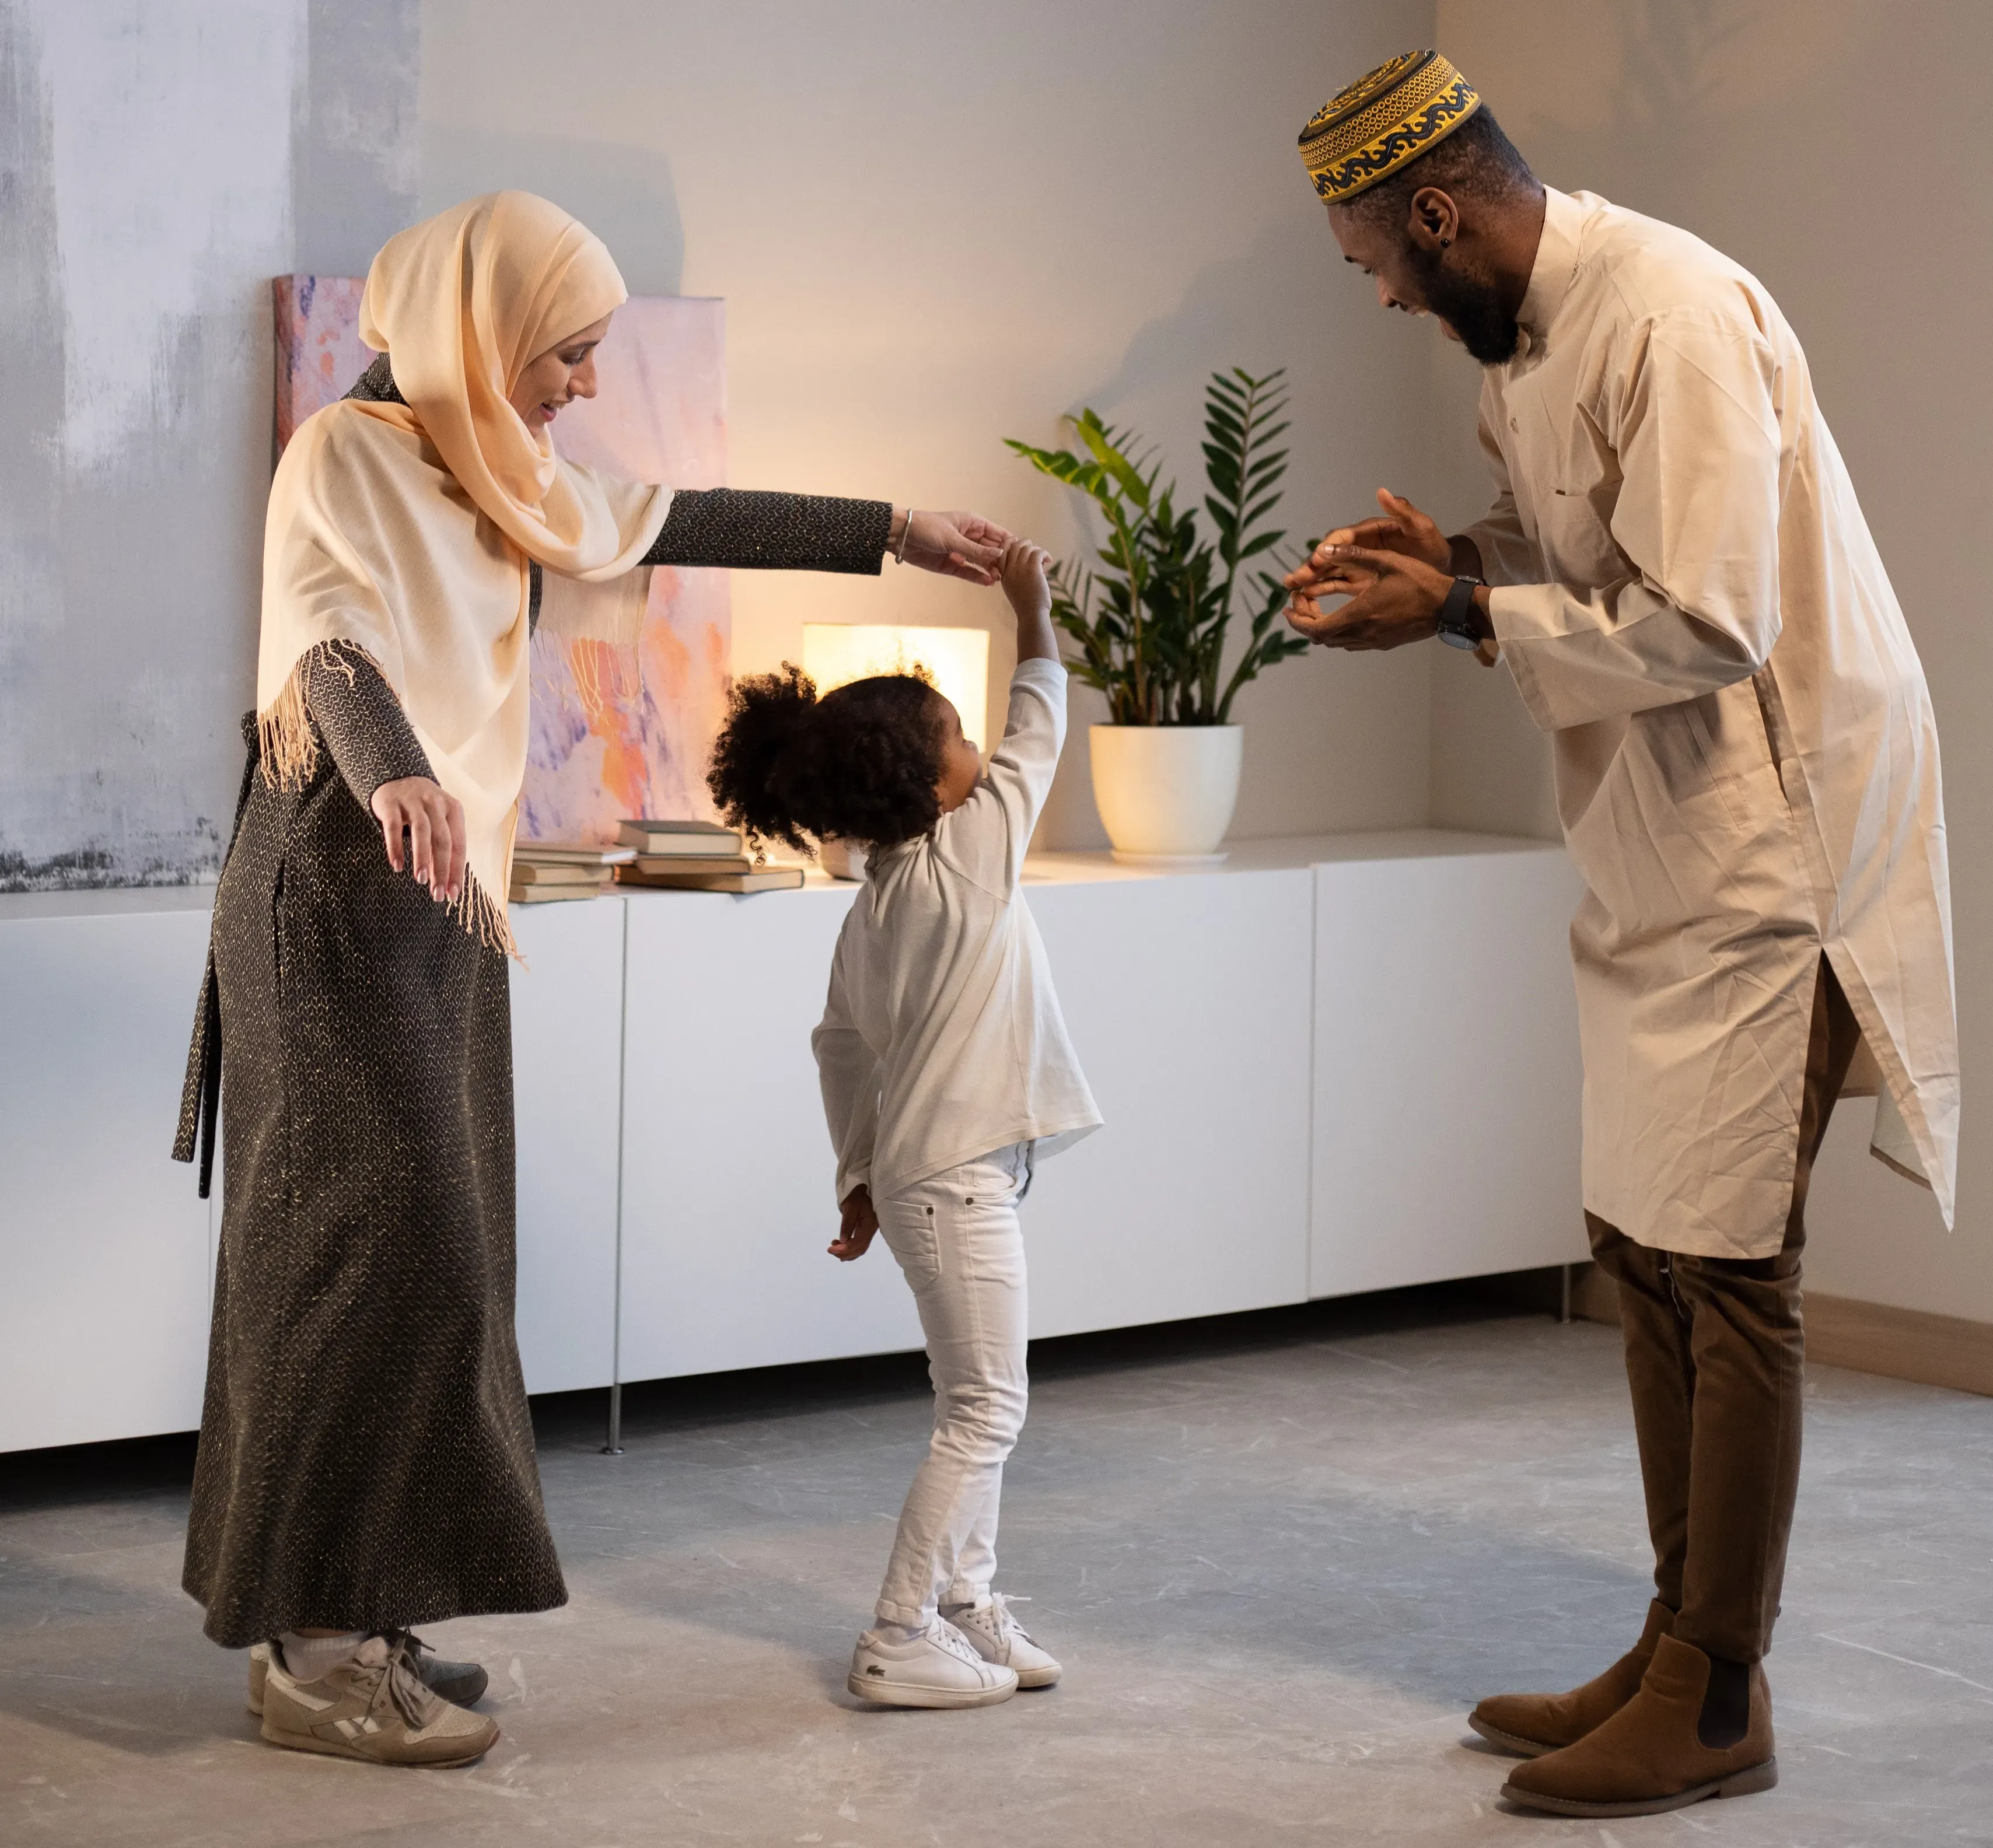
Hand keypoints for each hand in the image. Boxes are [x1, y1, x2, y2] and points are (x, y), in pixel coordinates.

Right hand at [369, 776, 466, 902]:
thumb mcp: (439, 821)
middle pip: (443, 840)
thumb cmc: (423, 809)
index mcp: (454, 810)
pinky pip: (393, 827)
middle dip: (441, 870)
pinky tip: (397, 866)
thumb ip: (443, 847)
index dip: (457, 871)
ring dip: (422, 858)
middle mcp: (435, 803)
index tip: (453, 894)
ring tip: (420, 880)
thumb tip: (447, 883)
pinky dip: (396, 847)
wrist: (396, 776)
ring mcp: (413, 800)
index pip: (459, 845)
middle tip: (437, 894)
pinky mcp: (390, 802)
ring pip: (421, 832)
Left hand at [829, 1184, 878, 1261]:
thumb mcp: (850, 1206)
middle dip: (845, 1253)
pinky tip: (840, 1245)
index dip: (845, 1249)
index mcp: (870, 1224)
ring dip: (847, 1252)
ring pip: (860, 1248)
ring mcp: (870, 1231)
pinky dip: (850, 1248)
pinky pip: (859, 1243)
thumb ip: (847, 1224)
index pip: (858, 1242)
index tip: (830, 1249)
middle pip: (860, 1248)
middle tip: (830, 1250)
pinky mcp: (866, 1230)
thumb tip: (842, 1241)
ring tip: (833, 1248)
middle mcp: (872, 1230)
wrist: (863, 1187)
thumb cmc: (857, 1194)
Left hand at [898, 509, 1012, 584]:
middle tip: (1010, 572)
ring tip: (1000, 579)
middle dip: (1001, 561)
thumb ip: (976, 549)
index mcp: (973, 524)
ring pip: (981, 563)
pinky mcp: (952, 565)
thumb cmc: (927, 527)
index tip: (1020, 556)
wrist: (901, 536)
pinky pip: (968, 572)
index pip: (998, 534)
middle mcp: (970, 537)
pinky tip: (987, 583)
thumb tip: (999, 554)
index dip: (1009, 544)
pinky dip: (977, 577)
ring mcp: (961, 552)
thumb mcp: (953, 538)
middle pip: (991, 550)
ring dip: (990, 570)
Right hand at [999, 537, 1050, 616]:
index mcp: (1003, 574)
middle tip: (1035, 550)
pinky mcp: (1033, 570)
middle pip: (1015, 546)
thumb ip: (1015, 574)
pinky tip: (1049, 560)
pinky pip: (1038, 553)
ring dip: (1037, 550)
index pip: (1001, 551)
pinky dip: (1045, 553)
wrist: (1032, 615)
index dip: (1009, 542)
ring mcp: (1020, 570)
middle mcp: (1009, 570)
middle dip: (1026, 543)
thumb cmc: (1026, 604)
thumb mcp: (1014, 588)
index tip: (1018, 541)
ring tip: (1044, 559)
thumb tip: (1026, 558)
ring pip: (1028, 548)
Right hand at [1283, 489, 1450, 603]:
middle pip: (1329, 555)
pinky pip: (1335, 585)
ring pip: (1327, 571)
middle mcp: (1358, 547)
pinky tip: (1306, 599)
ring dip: (1309, 579)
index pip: (1343, 536)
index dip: (1329, 546)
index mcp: (1370, 531)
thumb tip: (1383, 492)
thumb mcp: (1421, 528)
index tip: (1318, 556)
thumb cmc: (1432, 546)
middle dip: (1311, 566)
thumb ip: (1403, 511)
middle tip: (1294, 579)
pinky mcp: (1357, 582)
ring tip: (1292, 590)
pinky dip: (1320, 590)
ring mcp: (1356, 565)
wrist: (1442, 569)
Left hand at [1286, 545, 1453, 651]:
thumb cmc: (1420, 581)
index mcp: (1359, 614)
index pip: (1314, 628)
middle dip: (1304, 621)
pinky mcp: (1383, 643)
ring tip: (1316, 608)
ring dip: (1320, 627)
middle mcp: (1363, 633)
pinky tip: (1342, 615)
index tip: (1290, 604)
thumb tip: (1321, 549)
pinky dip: (1338, 631)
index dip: (1296, 620)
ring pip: (1335, 642)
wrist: (1449, 607)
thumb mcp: (1386, 561)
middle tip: (1300, 602)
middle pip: (1320, 638)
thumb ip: (1351, 555)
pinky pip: (1351, 643)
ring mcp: (1373, 641)